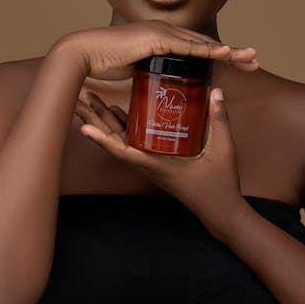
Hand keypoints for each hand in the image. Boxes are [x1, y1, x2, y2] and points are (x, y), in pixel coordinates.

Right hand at [57, 20, 257, 79]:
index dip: (218, 54)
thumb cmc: (103, 62)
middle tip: (254, 59)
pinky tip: (225, 53)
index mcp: (161, 39)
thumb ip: (148, 70)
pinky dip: (208, 49)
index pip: (196, 47)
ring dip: (229, 51)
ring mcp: (161, 33)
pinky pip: (187, 46)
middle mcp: (165, 32)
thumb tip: (155, 82)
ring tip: (250, 58)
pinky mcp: (155, 39)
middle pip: (206, 43)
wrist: (84, 54)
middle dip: (232, 52)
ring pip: (202, 43)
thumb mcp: (133, 68)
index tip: (237, 62)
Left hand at [76, 87, 245, 235]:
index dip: (103, 140)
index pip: (125, 152)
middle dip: (95, 120)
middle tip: (80, 99)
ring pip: (120, 142)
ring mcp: (151, 165)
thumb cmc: (220, 184)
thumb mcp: (223, 150)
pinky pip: (132, 143)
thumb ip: (219, 120)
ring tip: (90, 101)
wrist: (220, 211)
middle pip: (114, 143)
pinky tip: (117, 112)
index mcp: (159, 166)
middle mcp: (149, 165)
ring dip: (103, 122)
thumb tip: (216, 92)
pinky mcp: (156, 163)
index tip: (84, 127)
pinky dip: (121, 127)